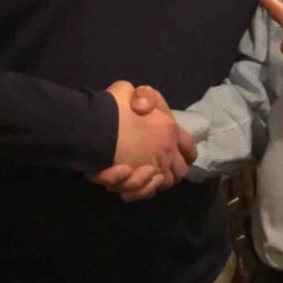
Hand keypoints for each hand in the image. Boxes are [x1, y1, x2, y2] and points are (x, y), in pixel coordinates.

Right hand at [87, 81, 195, 200]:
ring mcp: (151, 170)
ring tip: (144, 174)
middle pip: (179, 171)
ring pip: (162, 184)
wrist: (93, 126)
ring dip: (155, 181)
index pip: (189, 147)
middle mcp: (165, 153)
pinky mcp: (134, 183)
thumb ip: (142, 98)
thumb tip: (142, 107)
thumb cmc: (113, 106)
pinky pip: (142, 192)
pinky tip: (130, 180)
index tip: (184, 157)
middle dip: (173, 170)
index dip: (187, 153)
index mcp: (169, 130)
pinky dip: (140, 190)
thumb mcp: (128, 90)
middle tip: (161, 167)